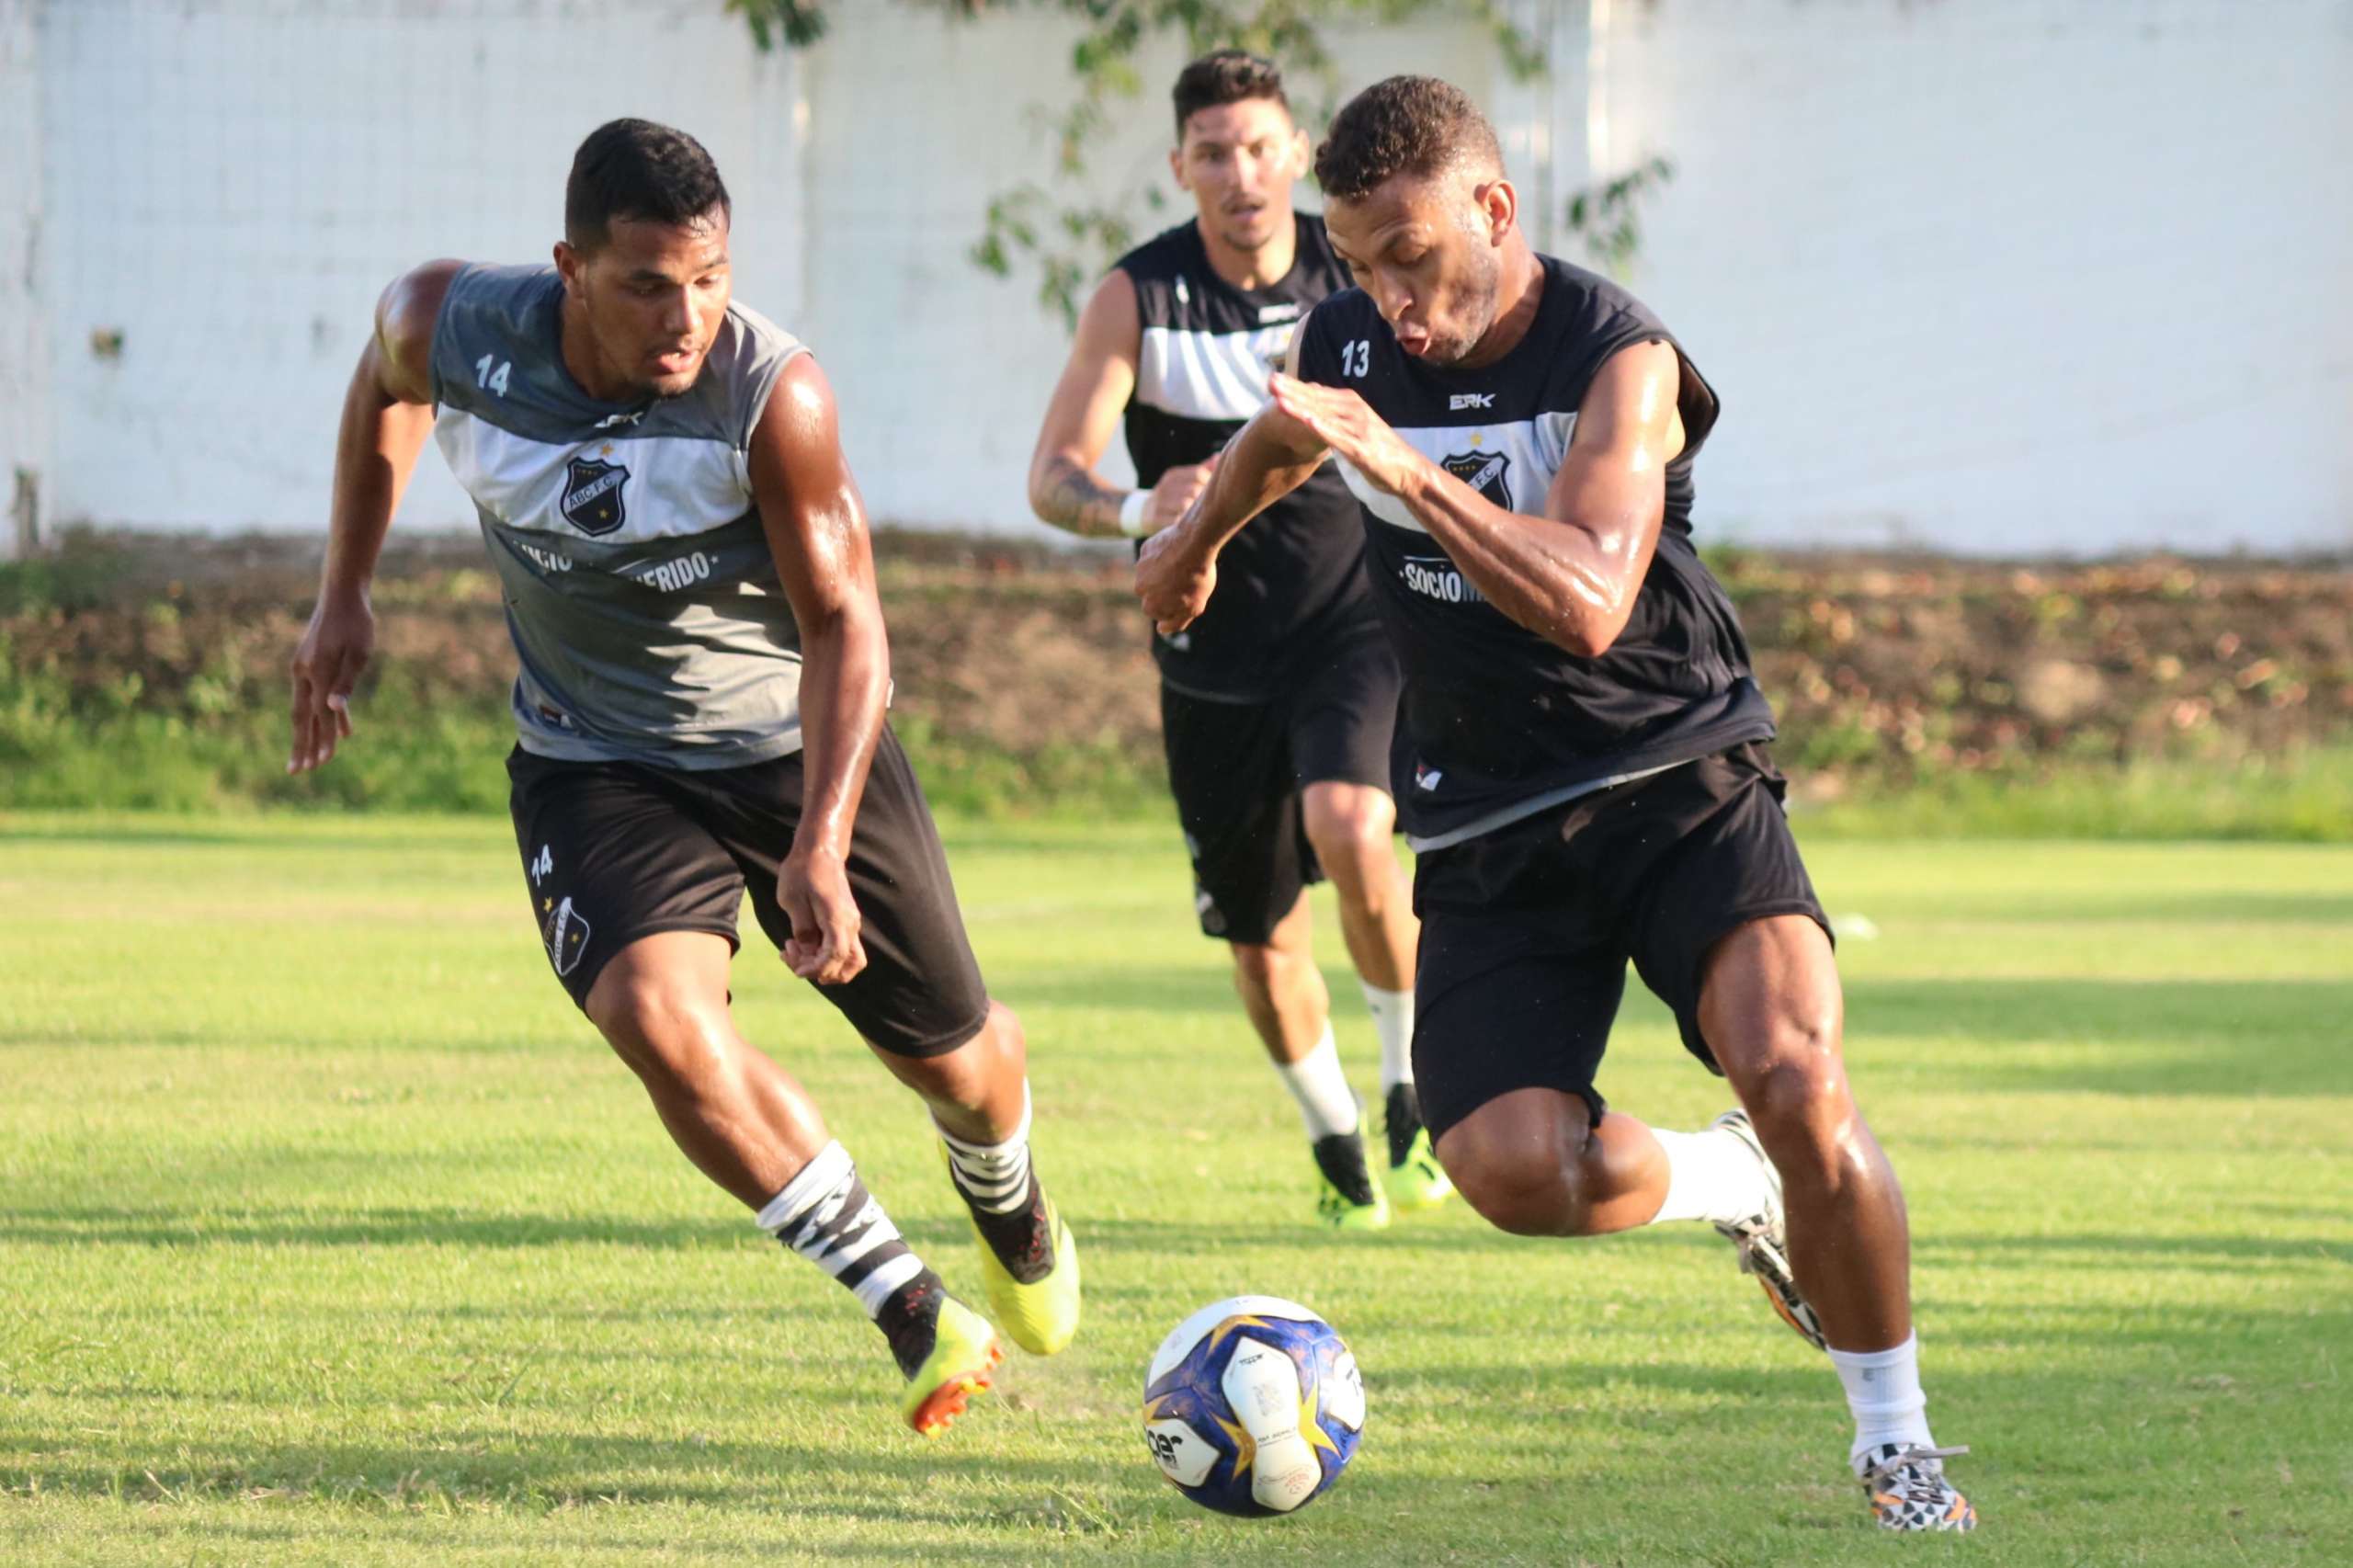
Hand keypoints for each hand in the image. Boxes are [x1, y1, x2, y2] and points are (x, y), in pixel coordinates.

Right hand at [287, 592, 374, 773]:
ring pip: (306, 709)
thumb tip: (333, 710)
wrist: (342, 595)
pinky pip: (314, 695)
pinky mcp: (308, 664)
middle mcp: (305, 672)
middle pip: (303, 717)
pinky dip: (325, 714)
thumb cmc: (357, 623)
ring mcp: (304, 668)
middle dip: (302, 745)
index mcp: (318, 671)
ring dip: (311, 734)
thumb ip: (347, 682)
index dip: (322, 740)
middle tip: (297, 772)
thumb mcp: (360, 653)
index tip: (322, 763)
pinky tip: (341, 730)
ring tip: (314, 760)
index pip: (320, 714)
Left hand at [778, 845, 866, 984]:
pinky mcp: (845, 923)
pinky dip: (824, 956)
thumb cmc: (803, 871)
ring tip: (796, 953)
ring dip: (824, 966)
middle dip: (819, 971)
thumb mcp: (793, 900)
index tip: (796, 969)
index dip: (816, 969)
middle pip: (849, 965)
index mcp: (838, 918)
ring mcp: (850, 924)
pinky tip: (801, 945)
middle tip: (791, 955)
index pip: (836, 956)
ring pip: (849, 960)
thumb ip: (802, 929)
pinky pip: (842, 949)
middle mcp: (850, 924)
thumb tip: (808, 953)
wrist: (819, 851)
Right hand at [1134, 525, 1218, 635]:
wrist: (1194, 543)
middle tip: (1186, 580)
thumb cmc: (1196, 578)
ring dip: (1165, 571)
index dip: (1175, 605)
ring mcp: (1141, 568)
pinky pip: (1154, 556)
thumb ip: (1176, 623)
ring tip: (1184, 565)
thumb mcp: (1194, 607)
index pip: (1159, 612)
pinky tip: (1178, 552)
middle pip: (1154, 593)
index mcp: (1150, 606)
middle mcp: (1140, 588)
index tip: (1187, 595)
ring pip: (1153, 574)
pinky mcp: (1145, 550)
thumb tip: (1161, 629)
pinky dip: (1164, 556)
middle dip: (1167, 588)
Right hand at [1141, 458, 1217, 532]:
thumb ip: (1202, 470)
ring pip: (1185, 504)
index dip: (1209, 484)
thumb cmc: (1172, 497)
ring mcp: (1159, 502)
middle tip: (1208, 508)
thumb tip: (1218, 457)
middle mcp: (1164, 486)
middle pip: (1193, 489)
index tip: (1213, 494)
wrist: (1143, 513)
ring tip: (1200, 517)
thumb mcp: (1183, 481)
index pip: (1199, 473)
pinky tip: (1189, 526)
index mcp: (1172, 475)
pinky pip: (1176, 520)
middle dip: (1203, 500)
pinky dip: (1185, 524)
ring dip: (1195, 512)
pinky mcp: (1156, 518)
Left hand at [1268, 373, 1425, 496]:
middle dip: (1291, 390)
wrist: (1408, 471)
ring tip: (1279, 398)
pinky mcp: (1361, 447)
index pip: (1317, 393)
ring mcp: (1358, 428)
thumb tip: (1314, 403)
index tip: (1272, 378)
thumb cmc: (1379, 451)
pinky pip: (1338, 436)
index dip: (1294, 386)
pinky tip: (1306, 420)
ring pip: (1324, 415)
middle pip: (1317, 399)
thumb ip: (1335, 416)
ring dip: (1300, 406)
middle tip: (1269, 381)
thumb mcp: (1354, 428)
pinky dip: (1322, 427)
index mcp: (1351, 405)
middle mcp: (1354, 411)